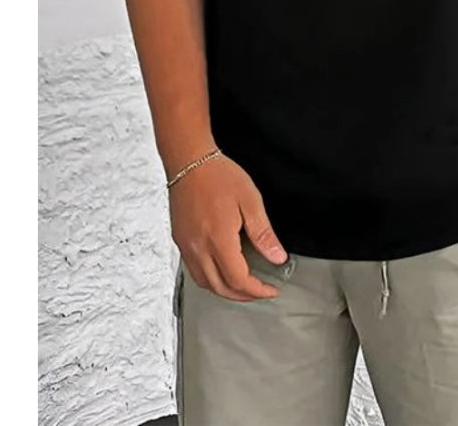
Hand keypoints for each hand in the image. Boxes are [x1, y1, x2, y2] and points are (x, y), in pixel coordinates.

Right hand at [169, 154, 287, 301]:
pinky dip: (211, 279)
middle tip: (261, 292)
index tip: (271, 290)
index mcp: (218, 240)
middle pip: (220, 289)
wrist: (189, 161)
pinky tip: (222, 270)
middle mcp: (198, 248)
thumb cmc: (218, 175)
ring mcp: (186, 246)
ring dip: (226, 291)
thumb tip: (277, 257)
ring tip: (244, 285)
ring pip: (205, 283)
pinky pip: (194, 271)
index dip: (257, 291)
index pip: (239, 281)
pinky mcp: (180, 240)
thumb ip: (264, 233)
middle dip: (243, 296)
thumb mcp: (250, 201)